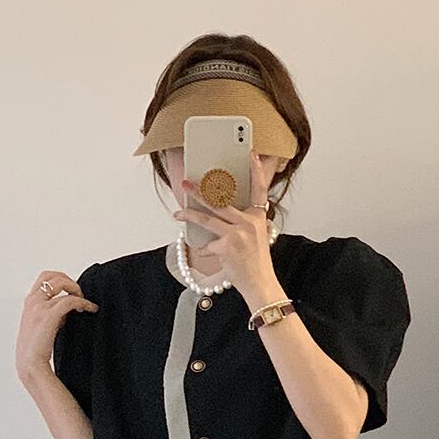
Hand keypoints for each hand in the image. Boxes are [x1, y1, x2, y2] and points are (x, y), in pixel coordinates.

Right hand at [15, 270, 97, 379]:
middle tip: (80, 293)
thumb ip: (52, 315)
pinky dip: (83, 302)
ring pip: (60, 283)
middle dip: (68, 280)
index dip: (60, 281)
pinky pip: (70, 300)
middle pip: (51, 275)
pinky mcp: (48, 315)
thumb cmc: (36, 351)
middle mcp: (32, 301)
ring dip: (76, 289)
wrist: (30, 365)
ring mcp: (39, 306)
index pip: (44, 279)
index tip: (71, 292)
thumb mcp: (42, 327)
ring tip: (85, 302)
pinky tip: (90, 309)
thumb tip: (69, 308)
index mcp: (29, 303)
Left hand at [173, 150, 278, 300]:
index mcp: (258, 217)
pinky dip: (204, 249)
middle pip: (221, 200)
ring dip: (190, 214)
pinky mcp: (226, 246)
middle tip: (186, 183)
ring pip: (208, 218)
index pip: (259, 189)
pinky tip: (204, 251)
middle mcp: (249, 222)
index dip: (256, 170)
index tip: (251, 154)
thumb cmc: (257, 263)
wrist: (260, 284)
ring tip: (178, 211)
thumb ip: (243, 222)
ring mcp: (237, 233)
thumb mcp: (257, 237)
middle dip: (200, 191)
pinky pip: (208, 244)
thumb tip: (220, 213)